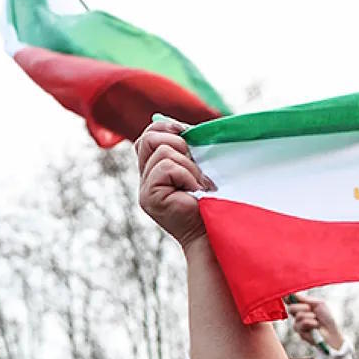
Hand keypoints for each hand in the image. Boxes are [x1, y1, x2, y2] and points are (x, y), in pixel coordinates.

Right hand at [136, 118, 212, 250]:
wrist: (214, 231)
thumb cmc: (212, 200)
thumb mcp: (199, 167)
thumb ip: (187, 149)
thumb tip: (183, 127)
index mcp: (154, 171)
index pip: (147, 137)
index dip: (165, 128)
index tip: (186, 133)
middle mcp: (145, 180)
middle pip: (148, 138)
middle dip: (177, 143)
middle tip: (196, 165)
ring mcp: (144, 190)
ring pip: (161, 151)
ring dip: (188, 164)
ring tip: (200, 184)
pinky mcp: (148, 197)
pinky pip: (166, 166)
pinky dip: (187, 174)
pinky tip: (195, 190)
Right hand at [287, 296, 344, 351]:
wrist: (332, 330)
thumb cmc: (327, 317)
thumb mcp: (318, 304)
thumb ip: (305, 299)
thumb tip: (293, 293)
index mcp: (302, 307)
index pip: (291, 302)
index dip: (287, 298)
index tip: (287, 296)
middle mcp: (298, 316)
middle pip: (290, 308)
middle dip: (301, 307)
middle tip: (310, 308)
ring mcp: (299, 325)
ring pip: (298, 316)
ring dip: (309, 316)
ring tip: (316, 319)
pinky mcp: (301, 333)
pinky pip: (302, 324)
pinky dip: (311, 323)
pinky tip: (316, 326)